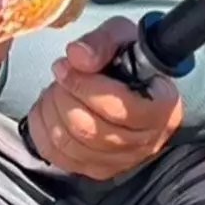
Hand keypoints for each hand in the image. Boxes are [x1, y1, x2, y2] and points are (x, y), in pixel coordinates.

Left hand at [24, 16, 183, 179]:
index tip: (66, 65)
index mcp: (162, 108)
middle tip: (60, 72)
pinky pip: (57, 154)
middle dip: (64, 95)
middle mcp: (147, 141)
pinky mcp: (97, 168)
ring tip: (57, 87)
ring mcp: (122, 160)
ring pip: (71, 143)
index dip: (86, 87)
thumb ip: (101, 42)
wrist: (124, 80)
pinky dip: (42, 127)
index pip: (122, 108)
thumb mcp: (120, 35)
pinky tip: (49, 106)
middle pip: (91, 129)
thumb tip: (77, 56)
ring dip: (52, 109)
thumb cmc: (126, 58)